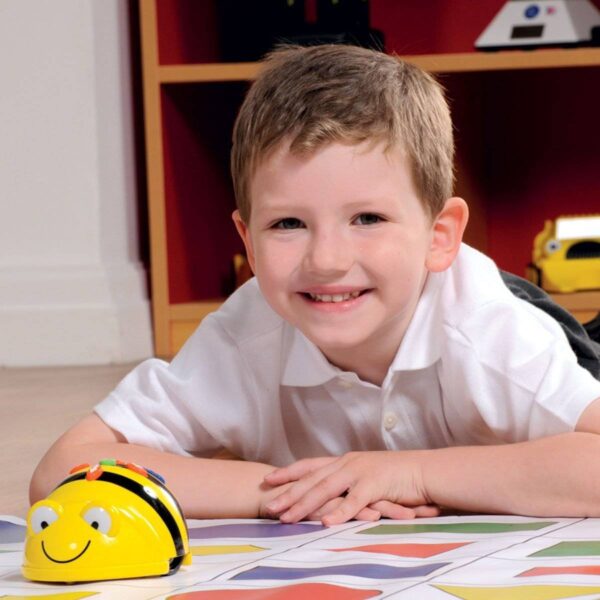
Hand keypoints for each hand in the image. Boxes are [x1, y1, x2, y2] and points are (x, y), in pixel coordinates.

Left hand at [263, 451, 438, 525]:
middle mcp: (348, 464)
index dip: (289, 472)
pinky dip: (339, 512)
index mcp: (345, 461)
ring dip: (304, 504)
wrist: (424, 470)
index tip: (269, 480)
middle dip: (289, 493)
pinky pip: (354, 501)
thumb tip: (330, 492)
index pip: (310, 465)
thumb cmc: (396, 476)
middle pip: (312, 479)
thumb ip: (349, 482)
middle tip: (269, 506)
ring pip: (326, 489)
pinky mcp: (375, 485)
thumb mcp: (367, 475)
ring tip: (287, 518)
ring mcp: (360, 472)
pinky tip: (325, 523)